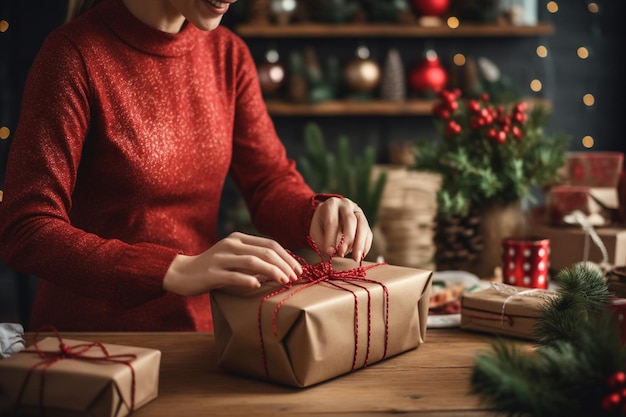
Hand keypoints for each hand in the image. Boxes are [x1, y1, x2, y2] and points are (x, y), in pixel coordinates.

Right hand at [163, 232, 302, 295]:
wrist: (182, 273)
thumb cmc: (213, 267)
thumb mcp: (234, 257)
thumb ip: (253, 258)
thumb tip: (281, 268)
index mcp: (239, 238)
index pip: (270, 244)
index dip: (287, 256)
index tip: (298, 269)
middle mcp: (231, 245)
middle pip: (265, 252)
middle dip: (284, 264)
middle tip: (295, 277)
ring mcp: (221, 258)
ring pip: (253, 262)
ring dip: (272, 272)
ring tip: (284, 281)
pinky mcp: (213, 273)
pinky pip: (234, 276)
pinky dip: (248, 280)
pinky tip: (258, 286)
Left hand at [309, 197, 372, 261]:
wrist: (330, 214)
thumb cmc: (322, 223)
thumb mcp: (316, 230)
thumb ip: (322, 241)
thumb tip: (333, 254)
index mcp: (331, 204)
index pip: (332, 221)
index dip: (331, 238)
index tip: (329, 252)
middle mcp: (346, 205)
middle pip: (350, 221)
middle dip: (347, 239)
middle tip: (342, 254)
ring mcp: (358, 211)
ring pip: (362, 226)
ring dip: (360, 244)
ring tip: (356, 258)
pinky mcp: (364, 221)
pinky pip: (368, 233)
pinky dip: (365, 245)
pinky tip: (361, 255)